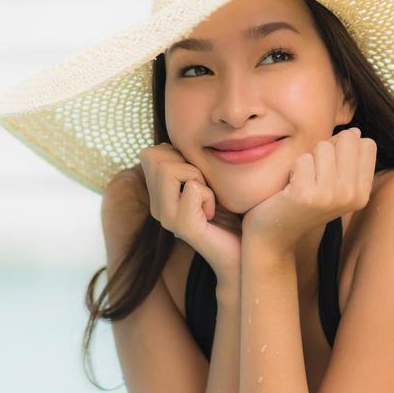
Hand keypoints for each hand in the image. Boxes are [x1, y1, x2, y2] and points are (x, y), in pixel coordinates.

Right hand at [138, 143, 240, 284]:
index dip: (177, 155)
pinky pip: (193, 188)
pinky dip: (210, 194)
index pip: (150, 153)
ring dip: (198, 177)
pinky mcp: (183, 226)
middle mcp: (157, 207)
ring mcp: (167, 218)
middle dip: (186, 163)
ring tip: (208, 198)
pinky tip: (213, 212)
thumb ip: (188, 162)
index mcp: (158, 195)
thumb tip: (174, 141)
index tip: (197, 177)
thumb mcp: (206, 180)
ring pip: (170, 169)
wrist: (243, 251)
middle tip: (204, 187)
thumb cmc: (230, 213)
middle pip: (155, 157)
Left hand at [242, 127, 376, 252]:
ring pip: (323, 147)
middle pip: (348, 140)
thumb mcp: (332, 183)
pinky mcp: (306, 194)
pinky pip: (302, 159)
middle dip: (326, 150)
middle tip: (313, 175)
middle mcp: (351, 196)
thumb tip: (354, 131)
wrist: (274, 235)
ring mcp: (330, 196)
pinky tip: (290, 188)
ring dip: (308, 159)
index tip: (329, 169)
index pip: (366, 145)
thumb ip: (346, 157)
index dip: (344, 147)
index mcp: (362, 194)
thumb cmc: (302, 202)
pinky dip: (293, 168)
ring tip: (302, 181)